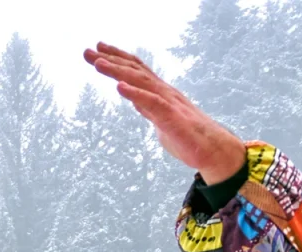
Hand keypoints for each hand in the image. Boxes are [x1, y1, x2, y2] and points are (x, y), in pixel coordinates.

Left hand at [82, 43, 246, 183]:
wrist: (214, 152)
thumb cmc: (188, 137)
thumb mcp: (162, 120)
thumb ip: (149, 109)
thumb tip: (138, 102)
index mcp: (160, 93)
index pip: (136, 70)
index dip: (117, 59)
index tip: (97, 51)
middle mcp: (164, 92)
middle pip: (134, 71)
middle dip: (111, 60)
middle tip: (87, 52)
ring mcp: (169, 103)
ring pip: (141, 82)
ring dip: (118, 72)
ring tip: (98, 63)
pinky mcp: (173, 118)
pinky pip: (152, 103)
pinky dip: (135, 94)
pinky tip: (120, 87)